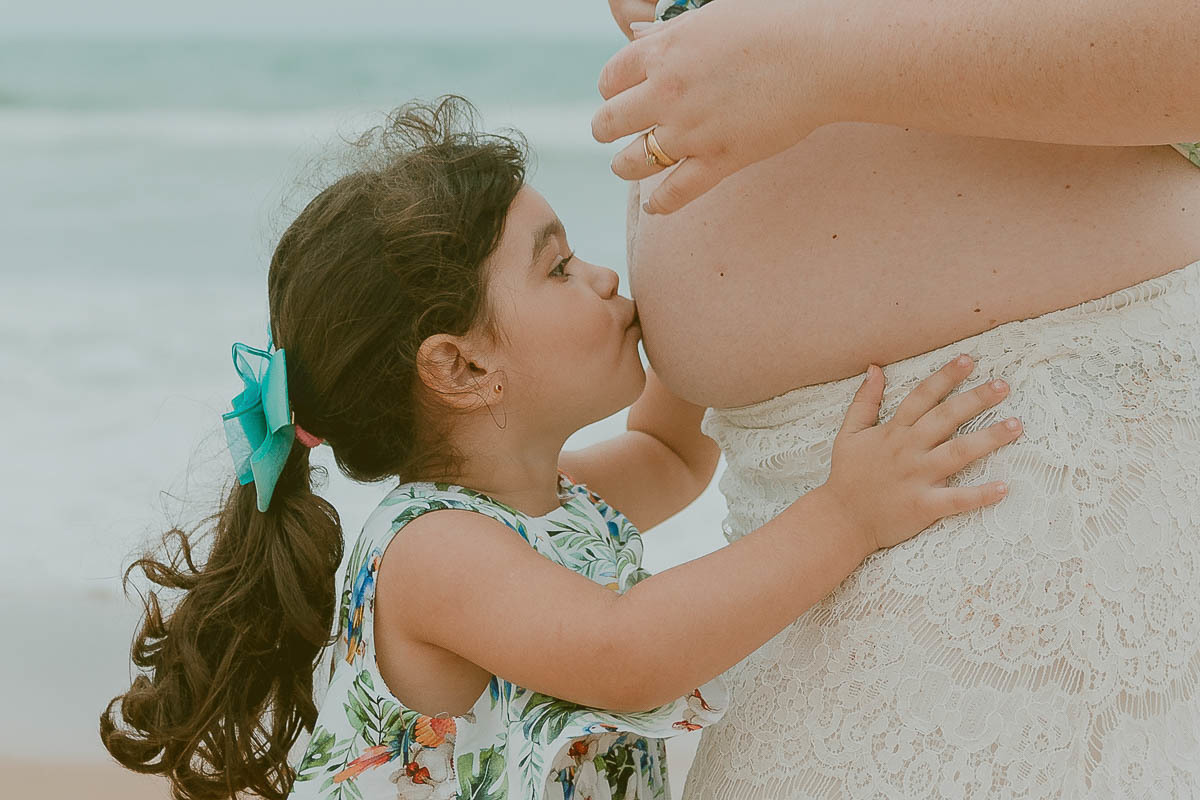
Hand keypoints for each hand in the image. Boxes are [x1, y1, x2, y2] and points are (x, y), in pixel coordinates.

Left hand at [592, 0, 843, 213]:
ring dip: (624, 166)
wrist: (820, 54)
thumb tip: (638, 39)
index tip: (620, 94)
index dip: (611, 89)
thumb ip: (669, 32)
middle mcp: (666, 93)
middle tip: (613, 132)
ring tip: (627, 165)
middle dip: (607, 128)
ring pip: (631, 162)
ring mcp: (690, 131)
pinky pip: (674, 194)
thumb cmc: (773, 22)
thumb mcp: (710, 15)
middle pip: (608, 122)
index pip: (610, 78)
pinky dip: (659, 204)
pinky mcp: (718, 161)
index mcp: (662, 52)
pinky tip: (654, 206)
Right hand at [823, 355, 1020, 554]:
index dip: (945, 377)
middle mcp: (908, 450)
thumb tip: (874, 369)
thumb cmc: (846, 476)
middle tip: (1003, 385)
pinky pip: (956, 499)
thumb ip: (864, 401)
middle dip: (976, 399)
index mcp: (893, 432)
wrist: (841, 520)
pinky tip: (1004, 487)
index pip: (922, 397)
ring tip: (1016, 425)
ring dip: (989, 438)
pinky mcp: (923, 506)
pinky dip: (980, 495)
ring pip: (958, 452)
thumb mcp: (849, 433)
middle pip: (946, 418)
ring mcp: (917, 477)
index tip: (969, 360)